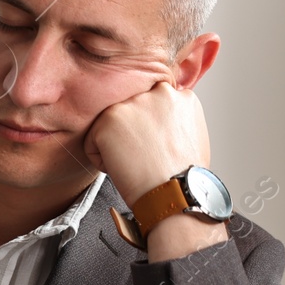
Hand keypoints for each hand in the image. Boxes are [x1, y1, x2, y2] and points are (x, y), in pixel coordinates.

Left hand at [83, 79, 210, 205]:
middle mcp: (157, 92)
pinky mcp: (109, 118)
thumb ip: (174, 119)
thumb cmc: (183, 175)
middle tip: (145, 157)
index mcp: (180, 96)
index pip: (151, 104)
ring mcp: (132, 104)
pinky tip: (124, 169)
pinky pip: (92, 142)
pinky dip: (101, 160)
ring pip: (110, 125)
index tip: (154, 147)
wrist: (175, 192)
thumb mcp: (191, 135)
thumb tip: (158, 120)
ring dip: (116, 144)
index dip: (149, 129)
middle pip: (130, 112)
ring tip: (136, 163)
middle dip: (131, 133)